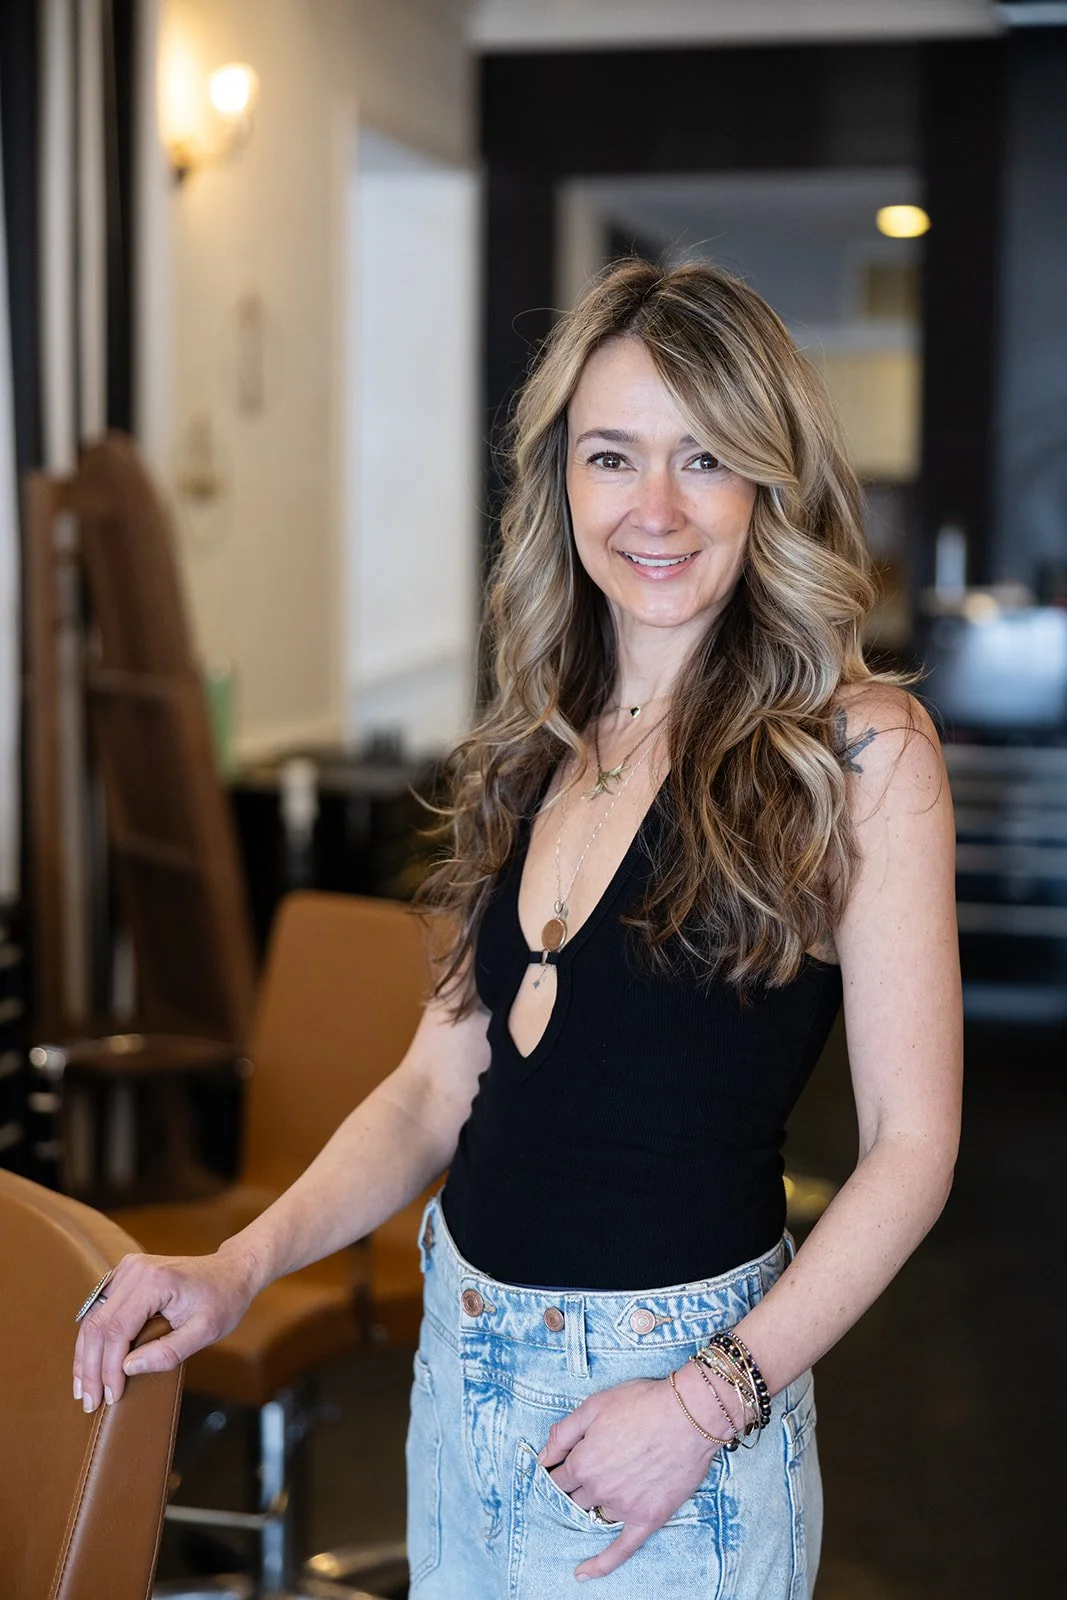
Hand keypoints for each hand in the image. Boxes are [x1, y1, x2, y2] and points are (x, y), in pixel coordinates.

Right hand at [72, 1244, 258, 1412]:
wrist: (231, 1271)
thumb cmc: (223, 1301)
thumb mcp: (205, 1332)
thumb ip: (168, 1352)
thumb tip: (128, 1368)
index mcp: (156, 1281)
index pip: (117, 1330)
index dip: (109, 1368)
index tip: (111, 1397)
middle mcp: (135, 1270)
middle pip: (98, 1324)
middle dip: (90, 1368)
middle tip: (89, 1402)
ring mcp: (128, 1269)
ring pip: (92, 1318)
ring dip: (85, 1356)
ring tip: (82, 1389)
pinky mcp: (125, 1274)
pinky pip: (99, 1310)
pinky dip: (92, 1339)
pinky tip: (89, 1364)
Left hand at [537, 1371, 722, 1580]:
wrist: (690, 1415)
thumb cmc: (643, 1404)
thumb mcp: (595, 1405)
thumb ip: (564, 1432)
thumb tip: (542, 1456)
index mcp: (583, 1462)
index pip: (558, 1477)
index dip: (559, 1470)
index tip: (563, 1466)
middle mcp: (599, 1489)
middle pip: (575, 1497)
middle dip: (577, 1486)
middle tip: (591, 1471)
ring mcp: (623, 1507)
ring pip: (598, 1513)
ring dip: (597, 1503)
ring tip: (609, 1485)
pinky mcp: (647, 1519)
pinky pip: (620, 1550)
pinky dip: (601, 1564)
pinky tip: (583, 1572)